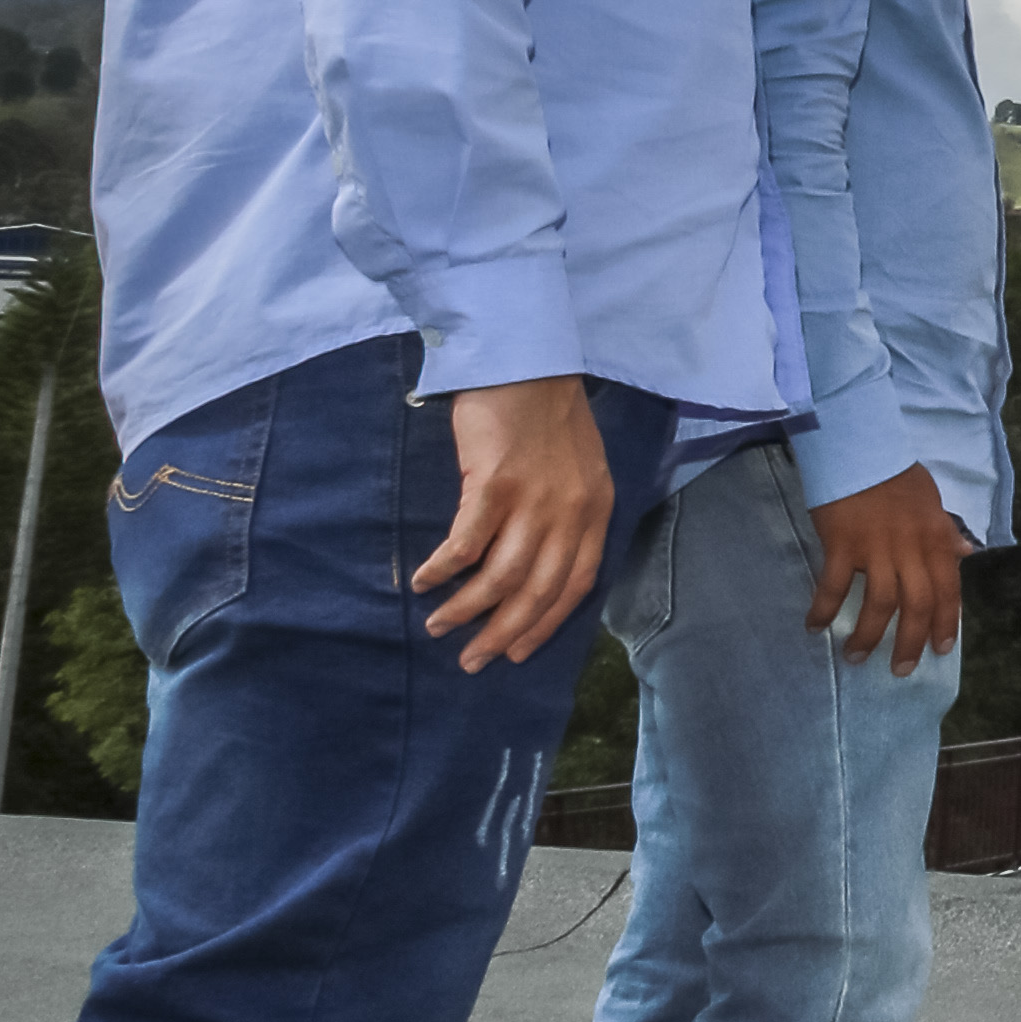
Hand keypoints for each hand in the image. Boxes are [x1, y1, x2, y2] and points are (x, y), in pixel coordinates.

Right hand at [410, 378, 614, 671]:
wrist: (527, 359)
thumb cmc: (547, 410)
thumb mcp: (581, 466)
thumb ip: (569, 510)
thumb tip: (540, 557)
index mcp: (595, 510)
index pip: (575, 585)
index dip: (544, 624)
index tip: (516, 652)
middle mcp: (570, 512)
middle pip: (537, 592)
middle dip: (503, 634)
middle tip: (473, 662)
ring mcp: (533, 500)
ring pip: (501, 578)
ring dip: (467, 610)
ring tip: (439, 628)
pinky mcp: (494, 484)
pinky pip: (466, 544)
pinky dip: (444, 570)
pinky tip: (425, 582)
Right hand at [804, 466, 970, 672]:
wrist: (859, 447)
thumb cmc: (895, 475)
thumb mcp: (932, 501)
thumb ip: (945, 531)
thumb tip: (966, 552)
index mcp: (936, 539)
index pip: (948, 590)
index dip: (946, 624)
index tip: (940, 650)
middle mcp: (911, 548)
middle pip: (917, 606)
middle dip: (910, 643)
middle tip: (900, 670)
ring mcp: (876, 547)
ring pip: (879, 604)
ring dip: (868, 636)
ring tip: (856, 657)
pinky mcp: (842, 544)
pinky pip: (834, 586)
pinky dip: (824, 610)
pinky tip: (815, 627)